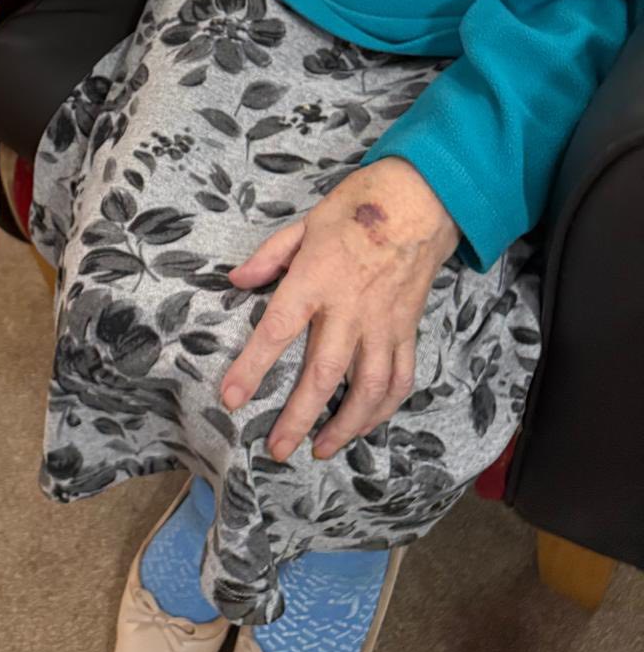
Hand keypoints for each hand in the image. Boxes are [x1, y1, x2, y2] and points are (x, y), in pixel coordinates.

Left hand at [219, 158, 459, 461]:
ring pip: (367, 389)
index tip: (231, 398)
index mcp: (315, 280)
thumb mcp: (304, 223)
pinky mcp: (408, 330)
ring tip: (321, 450)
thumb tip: (236, 281)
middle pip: (322, 375)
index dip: (251, 368)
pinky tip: (366, 425)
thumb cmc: (357, 207)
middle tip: (276, 449)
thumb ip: (269, 257)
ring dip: (345, 426)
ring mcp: (383, 324)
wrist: (419, 201)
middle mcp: (349, 309)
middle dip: (298, 418)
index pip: (276, 330)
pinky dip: (384, 408)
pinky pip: (400, 378)